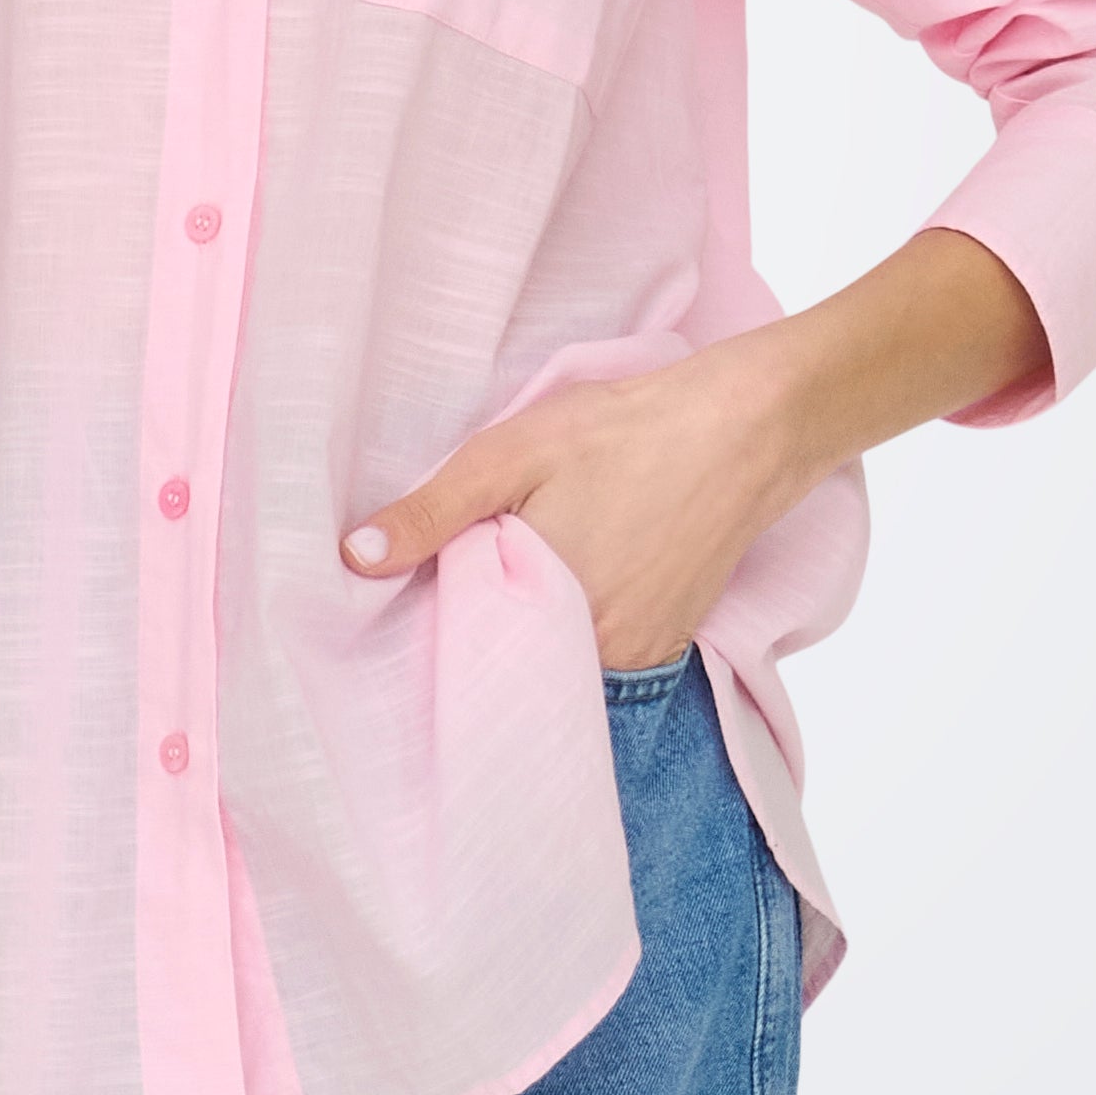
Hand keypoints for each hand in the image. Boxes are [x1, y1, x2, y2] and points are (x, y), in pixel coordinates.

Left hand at [341, 327, 811, 670]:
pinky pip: (599, 660)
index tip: (416, 600)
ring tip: (518, 571)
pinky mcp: (666, 645)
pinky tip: (569, 579)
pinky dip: (573, 632)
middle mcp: (594, 651)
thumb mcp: (508, 455)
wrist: (741, 430)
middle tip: (461, 579)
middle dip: (480, 635)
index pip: (462, 651)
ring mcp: (638, 656)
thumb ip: (431, 512)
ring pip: (554, 663)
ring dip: (529, 634)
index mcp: (543, 607)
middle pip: (510, 664)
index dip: (434, 629)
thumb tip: (353, 560)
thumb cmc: (623, 434)